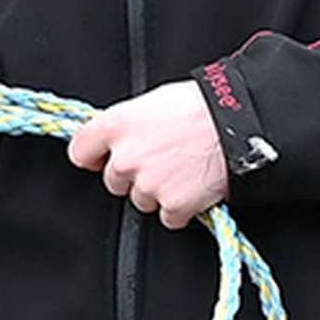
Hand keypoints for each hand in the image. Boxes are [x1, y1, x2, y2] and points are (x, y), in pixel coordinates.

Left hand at [68, 81, 228, 228]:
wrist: (238, 125)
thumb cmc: (201, 107)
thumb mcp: (152, 102)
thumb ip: (127, 125)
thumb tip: (118, 139)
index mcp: (116, 125)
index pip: (80, 153)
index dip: (94, 157)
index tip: (102, 159)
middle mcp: (125, 157)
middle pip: (113, 181)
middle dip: (133, 175)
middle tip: (161, 159)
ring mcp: (147, 184)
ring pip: (140, 200)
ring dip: (158, 192)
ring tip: (182, 170)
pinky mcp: (171, 206)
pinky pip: (168, 217)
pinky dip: (180, 208)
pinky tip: (193, 186)